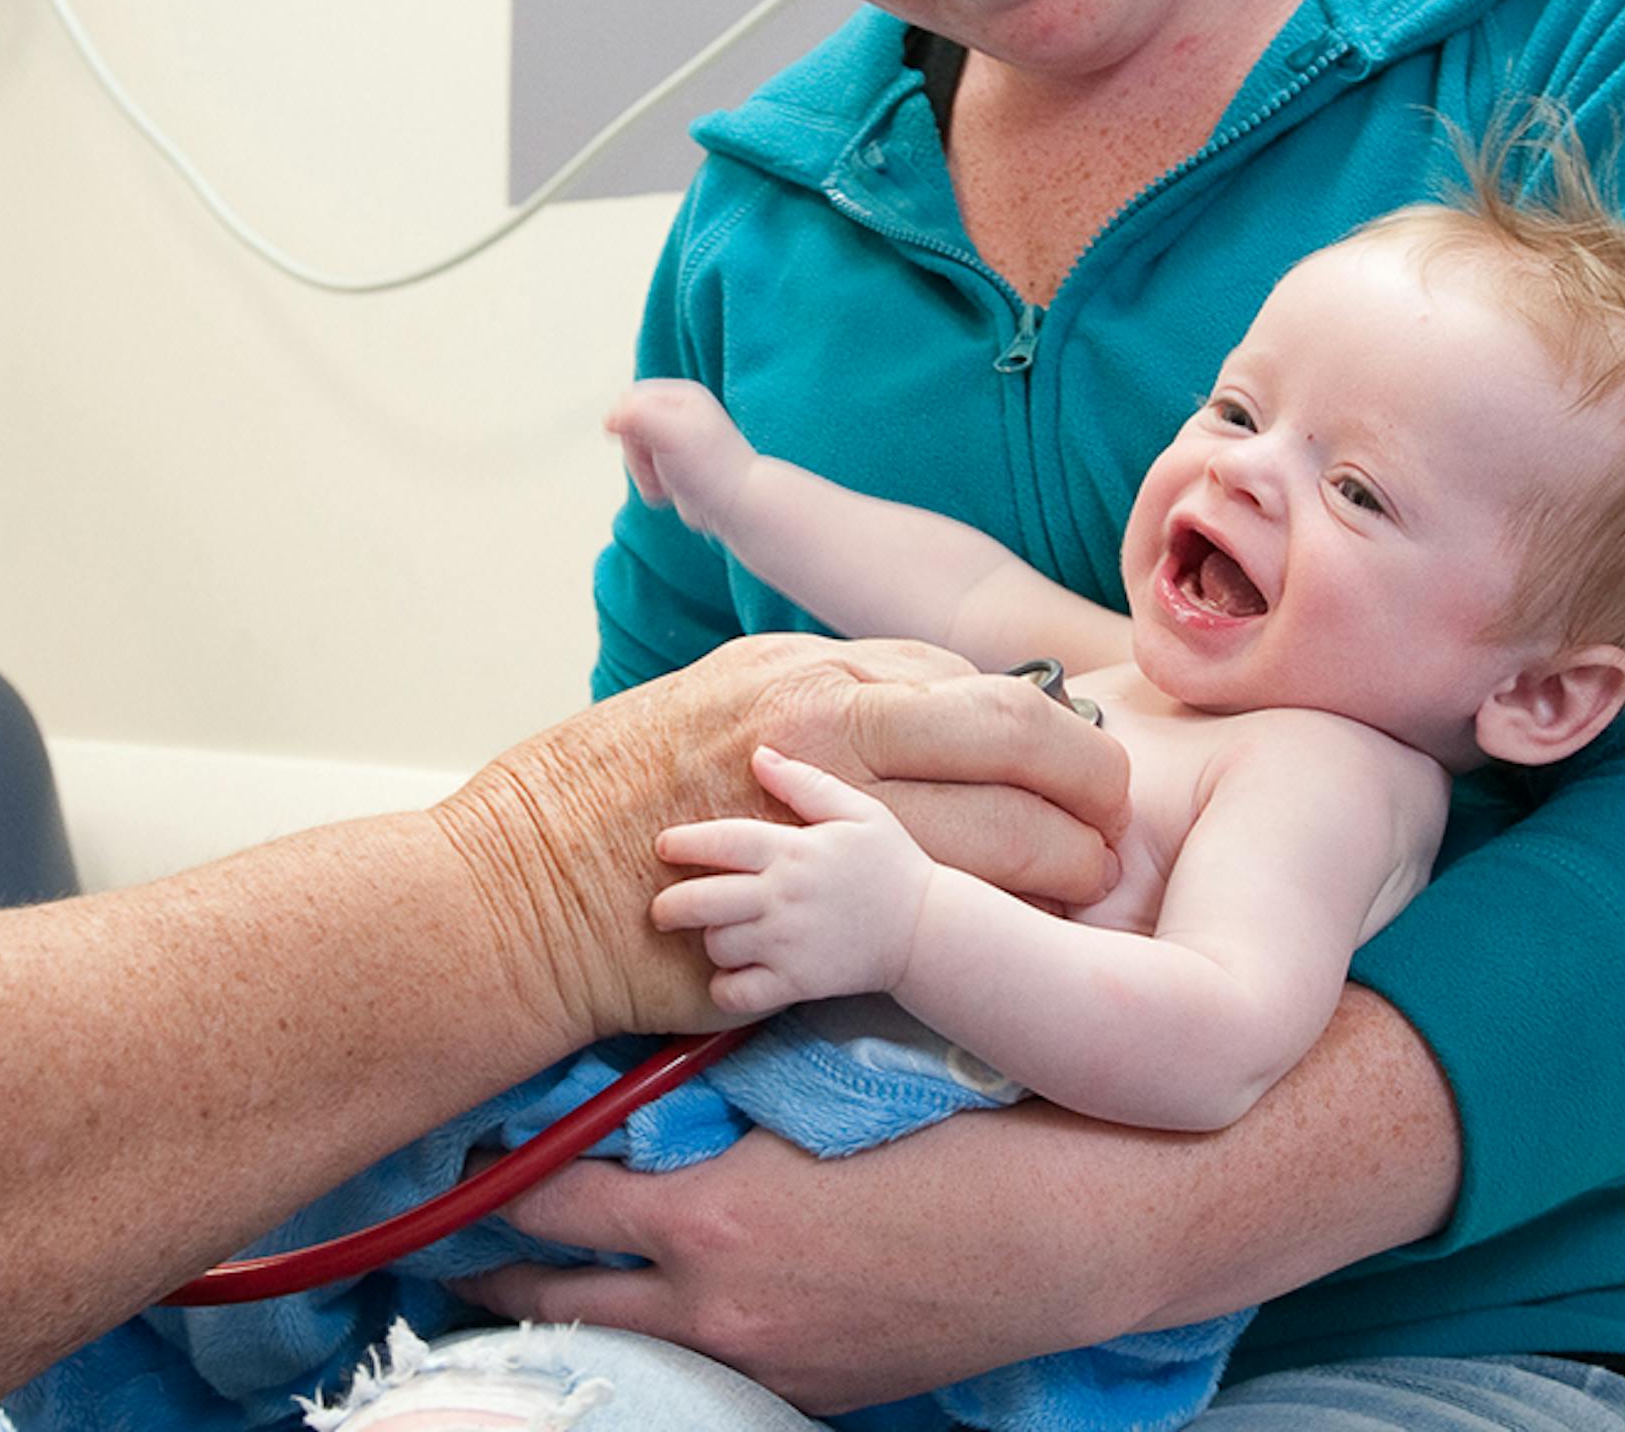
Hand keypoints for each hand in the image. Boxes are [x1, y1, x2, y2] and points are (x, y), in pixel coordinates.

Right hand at [431, 636, 1125, 1041]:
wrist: (509, 894)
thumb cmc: (596, 799)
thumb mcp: (708, 702)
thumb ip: (815, 706)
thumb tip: (905, 714)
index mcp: (803, 670)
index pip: (971, 679)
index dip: (1038, 729)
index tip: (1060, 769)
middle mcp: (824, 723)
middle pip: (1020, 732)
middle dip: (1090, 782)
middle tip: (1114, 826)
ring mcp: (823, 818)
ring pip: (1008, 836)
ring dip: (1067, 867)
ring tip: (1090, 895)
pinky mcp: (814, 910)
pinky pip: (945, 918)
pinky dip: (998, 932)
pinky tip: (1015, 953)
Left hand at [445, 1126, 1108, 1412]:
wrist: (1069, 1231)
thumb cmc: (955, 1140)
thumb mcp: (809, 1104)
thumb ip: (708, 1111)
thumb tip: (630, 1104)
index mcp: (708, 1223)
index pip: (553, 1206)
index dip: (498, 1181)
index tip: (466, 1160)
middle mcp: (717, 1309)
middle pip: (560, 1303)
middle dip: (495, 1277)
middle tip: (449, 1252)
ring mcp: (763, 1364)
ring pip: (622, 1353)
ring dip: (569, 1320)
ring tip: (515, 1297)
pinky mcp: (810, 1394)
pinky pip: (703, 1374)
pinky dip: (660, 1347)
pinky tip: (643, 1324)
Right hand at [607, 379, 755, 533]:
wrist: (737, 506)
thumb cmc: (710, 468)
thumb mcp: (670, 432)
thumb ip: (636, 415)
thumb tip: (609, 418)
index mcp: (681, 396)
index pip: (630, 399)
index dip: (627, 423)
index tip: (643, 443)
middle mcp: (678, 415)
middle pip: (628, 428)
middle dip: (637, 454)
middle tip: (661, 464)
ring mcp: (675, 442)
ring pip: (633, 454)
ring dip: (643, 474)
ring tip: (670, 481)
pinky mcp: (673, 467)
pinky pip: (643, 473)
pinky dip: (651, 487)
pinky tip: (672, 491)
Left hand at [652, 748, 934, 1015]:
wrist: (929, 931)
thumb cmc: (891, 865)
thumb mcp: (857, 811)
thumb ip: (805, 782)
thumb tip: (759, 754)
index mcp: (794, 851)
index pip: (721, 841)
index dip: (684, 843)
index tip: (663, 846)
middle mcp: (783, 897)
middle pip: (702, 901)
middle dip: (669, 906)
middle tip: (663, 909)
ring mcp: (788, 943)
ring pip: (717, 946)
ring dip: (709, 943)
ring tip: (719, 936)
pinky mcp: (798, 983)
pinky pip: (740, 994)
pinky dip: (725, 990)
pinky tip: (732, 977)